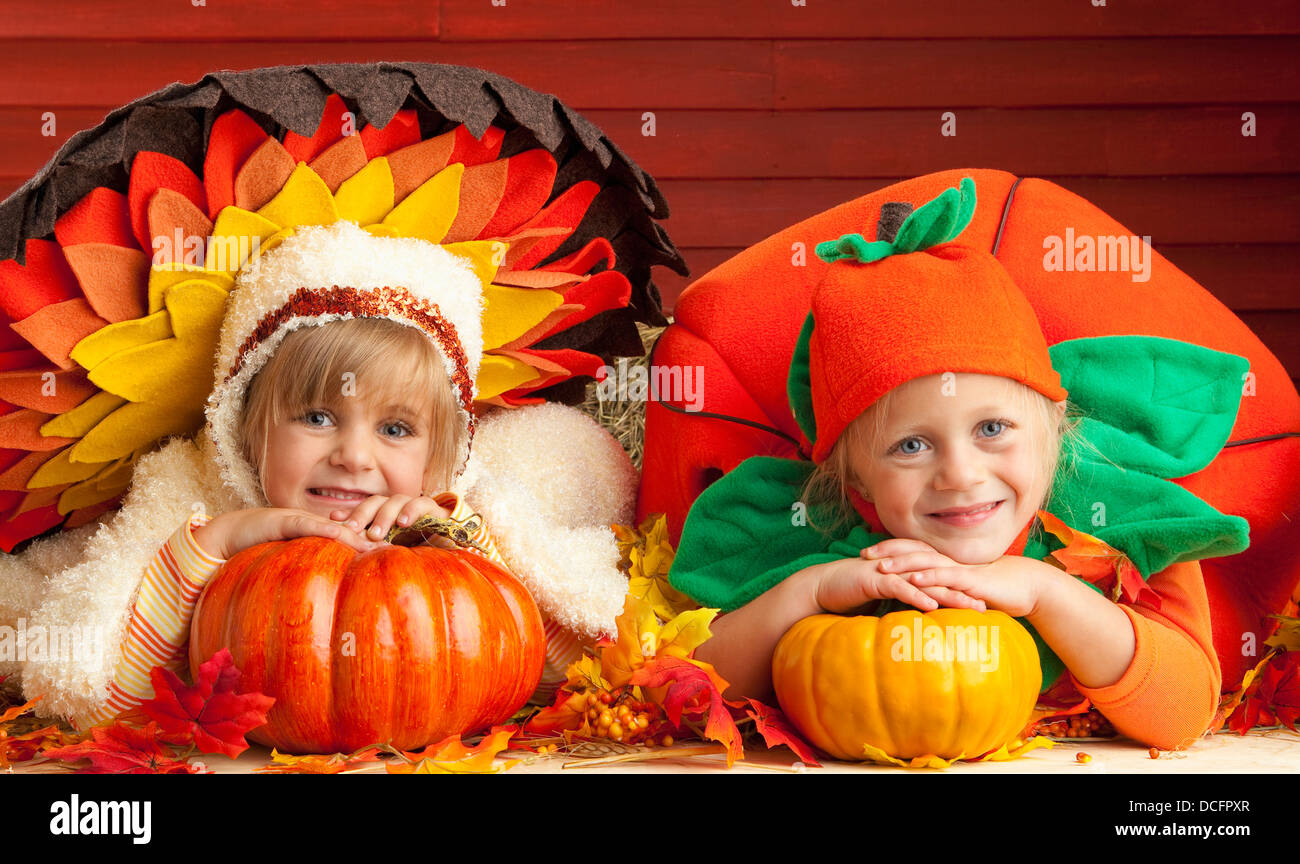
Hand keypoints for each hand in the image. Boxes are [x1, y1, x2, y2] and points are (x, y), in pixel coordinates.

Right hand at [198, 507, 382, 558]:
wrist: (227, 536)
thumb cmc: (258, 552)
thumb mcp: (288, 563)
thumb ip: (306, 573)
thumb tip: (324, 601)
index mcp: (317, 536)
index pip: (348, 540)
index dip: (369, 548)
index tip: (390, 560)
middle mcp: (313, 526)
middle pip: (348, 532)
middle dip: (371, 542)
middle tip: (395, 555)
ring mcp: (302, 520)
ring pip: (336, 528)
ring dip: (358, 537)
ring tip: (380, 547)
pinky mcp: (287, 520)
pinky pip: (309, 525)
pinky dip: (327, 530)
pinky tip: (344, 535)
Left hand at [331, 493, 451, 543]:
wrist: (450, 545)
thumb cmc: (416, 548)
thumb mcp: (391, 549)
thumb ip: (373, 546)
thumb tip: (344, 549)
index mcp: (386, 514)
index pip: (365, 508)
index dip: (350, 512)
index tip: (335, 520)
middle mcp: (398, 507)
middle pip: (376, 501)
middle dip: (363, 514)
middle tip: (352, 530)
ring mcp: (415, 506)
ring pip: (396, 501)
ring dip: (384, 516)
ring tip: (376, 534)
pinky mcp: (434, 509)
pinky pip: (422, 503)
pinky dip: (411, 511)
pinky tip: (403, 522)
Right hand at [808, 553, 987, 615]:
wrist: (823, 586)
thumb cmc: (852, 594)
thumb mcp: (883, 600)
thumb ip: (903, 605)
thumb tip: (921, 622)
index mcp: (906, 571)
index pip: (939, 580)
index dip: (961, 590)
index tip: (983, 604)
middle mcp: (902, 567)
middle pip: (939, 579)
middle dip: (964, 591)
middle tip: (987, 606)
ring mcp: (890, 571)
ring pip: (925, 582)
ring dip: (949, 595)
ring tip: (970, 607)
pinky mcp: (876, 579)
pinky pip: (900, 588)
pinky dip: (916, 596)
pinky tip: (932, 607)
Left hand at [861, 539, 1043, 617]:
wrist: (1026, 588)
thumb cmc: (993, 591)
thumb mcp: (960, 591)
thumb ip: (941, 592)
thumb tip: (919, 601)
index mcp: (944, 561)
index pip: (911, 550)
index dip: (888, 550)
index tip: (865, 554)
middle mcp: (949, 560)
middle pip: (912, 549)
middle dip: (886, 551)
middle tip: (862, 555)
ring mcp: (959, 568)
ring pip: (926, 561)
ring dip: (902, 563)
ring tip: (880, 567)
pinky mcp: (971, 580)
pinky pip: (948, 576)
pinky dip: (930, 577)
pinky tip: (914, 579)